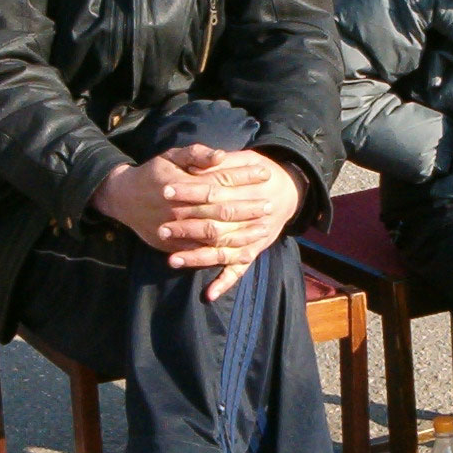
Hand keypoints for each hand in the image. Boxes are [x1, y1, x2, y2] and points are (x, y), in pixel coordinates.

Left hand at [155, 145, 300, 300]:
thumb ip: (221, 162)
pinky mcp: (253, 251)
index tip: (166, 191)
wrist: (290, 189)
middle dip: (186, 229)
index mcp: (246, 192)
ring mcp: (252, 239)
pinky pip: (239, 270)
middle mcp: (250, 219)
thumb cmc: (261, 172)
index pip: (212, 193)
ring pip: (222, 252)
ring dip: (197, 258)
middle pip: (215, 227)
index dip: (188, 191)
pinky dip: (225, 282)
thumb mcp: (245, 159)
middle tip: (162, 229)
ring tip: (172, 260)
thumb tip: (197, 165)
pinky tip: (209, 294)